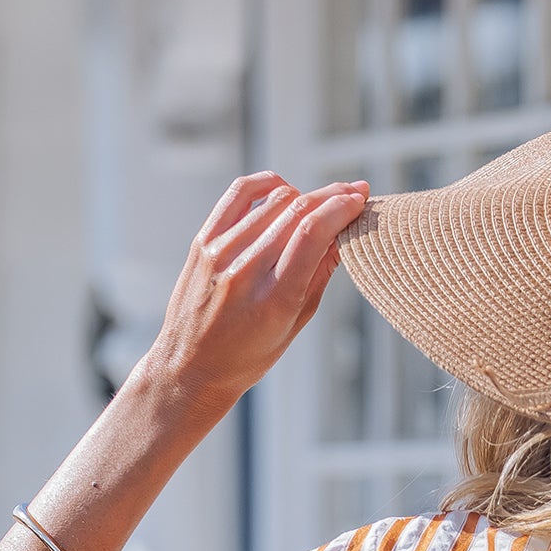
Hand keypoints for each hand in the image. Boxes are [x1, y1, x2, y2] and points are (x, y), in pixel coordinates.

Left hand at [145, 171, 369, 415]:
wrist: (190, 366)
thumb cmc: (246, 356)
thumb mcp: (293, 327)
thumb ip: (318, 278)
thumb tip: (342, 235)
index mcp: (273, 301)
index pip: (311, 235)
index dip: (340, 209)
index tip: (360, 198)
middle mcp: (244, 271)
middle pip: (296, 212)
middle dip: (330, 197)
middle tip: (352, 193)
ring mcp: (220, 252)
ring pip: (273, 200)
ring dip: (305, 194)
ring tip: (320, 202)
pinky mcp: (204, 240)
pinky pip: (239, 193)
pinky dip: (267, 184)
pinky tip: (284, 189)